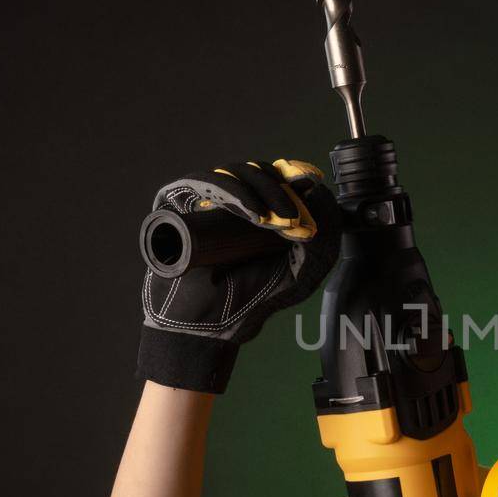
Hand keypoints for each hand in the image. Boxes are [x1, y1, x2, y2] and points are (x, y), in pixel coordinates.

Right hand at [138, 157, 340, 393]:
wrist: (208, 324)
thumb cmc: (251, 298)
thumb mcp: (303, 271)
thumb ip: (323, 239)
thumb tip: (321, 196)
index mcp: (260, 209)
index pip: (279, 179)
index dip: (296, 179)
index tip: (312, 184)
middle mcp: (230, 200)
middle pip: (259, 171)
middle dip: (282, 189)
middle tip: (293, 217)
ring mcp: (201, 200)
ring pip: (235, 172)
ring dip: (262, 190)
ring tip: (276, 221)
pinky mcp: (174, 201)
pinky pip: (201, 183)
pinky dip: (232, 192)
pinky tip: (252, 214)